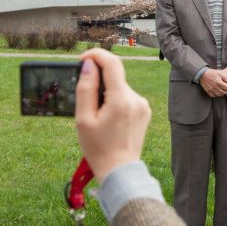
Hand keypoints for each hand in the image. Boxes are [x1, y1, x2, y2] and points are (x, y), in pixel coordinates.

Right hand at [75, 49, 150, 181]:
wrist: (120, 170)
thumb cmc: (98, 148)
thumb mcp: (84, 119)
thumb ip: (85, 88)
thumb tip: (88, 65)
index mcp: (121, 99)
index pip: (112, 63)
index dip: (95, 55)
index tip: (82, 60)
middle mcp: (136, 98)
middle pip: (114, 76)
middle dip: (98, 81)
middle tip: (86, 102)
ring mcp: (143, 104)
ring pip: (119, 87)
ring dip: (107, 93)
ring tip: (98, 116)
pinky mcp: (144, 110)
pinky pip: (126, 96)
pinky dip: (115, 100)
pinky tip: (109, 119)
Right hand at [199, 68, 226, 96]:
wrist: (202, 74)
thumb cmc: (211, 73)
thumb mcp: (219, 73)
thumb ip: (225, 78)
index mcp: (219, 82)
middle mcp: (215, 87)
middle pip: (223, 92)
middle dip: (226, 91)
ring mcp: (211, 90)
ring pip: (219, 95)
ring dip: (222, 94)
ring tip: (223, 92)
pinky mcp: (208, 91)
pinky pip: (213, 95)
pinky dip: (216, 95)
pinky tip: (217, 93)